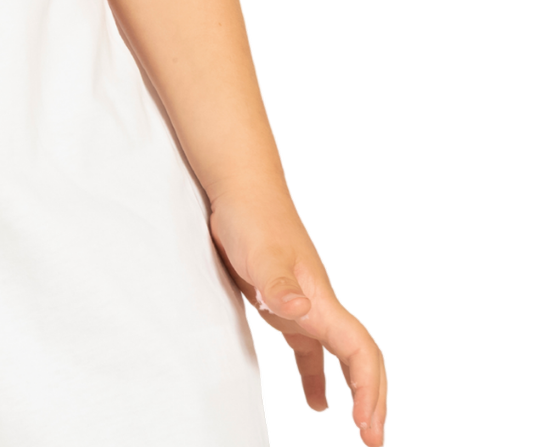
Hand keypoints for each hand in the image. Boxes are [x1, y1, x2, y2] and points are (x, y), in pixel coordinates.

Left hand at [210, 193, 388, 444]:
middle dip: (373, 402)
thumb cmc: (254, 220)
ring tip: (362, 430)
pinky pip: (311, 353)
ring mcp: (307, 309)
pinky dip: (317, 378)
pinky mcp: (286, 308)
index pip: (361, 354)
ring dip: (356, 394)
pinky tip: (316, 402)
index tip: (367, 426)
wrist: (243, 195)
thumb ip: (278, 282)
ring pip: (343, 360)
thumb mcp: (262, 254)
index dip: (369, 391)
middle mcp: (322, 309)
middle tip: (374, 441)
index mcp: (323, 303)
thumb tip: (297, 310)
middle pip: (363, 362)